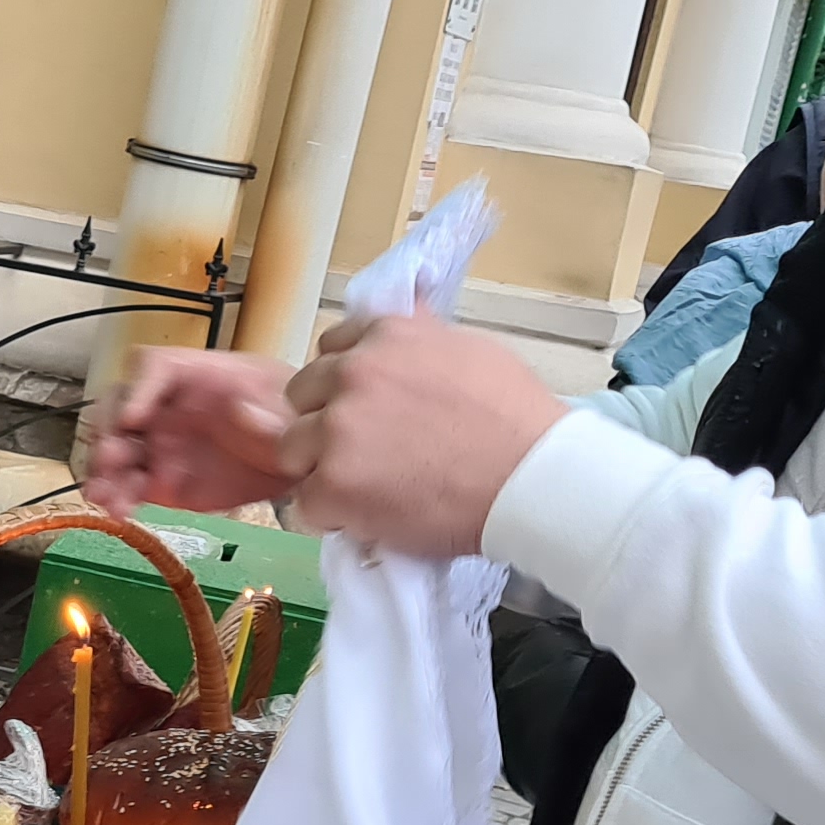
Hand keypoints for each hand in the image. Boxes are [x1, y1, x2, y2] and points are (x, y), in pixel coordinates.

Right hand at [85, 347, 295, 515]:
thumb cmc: (289, 420)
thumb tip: (241, 410)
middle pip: (118, 407)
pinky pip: (129, 488)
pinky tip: (120, 513)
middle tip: (112, 459)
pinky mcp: (160, 482)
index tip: (133, 417)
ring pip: (116, 452)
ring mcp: (159, 445)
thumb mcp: (289, 411)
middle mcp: (166, 406)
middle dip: (108, 432)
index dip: (137, 389)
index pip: (153, 366)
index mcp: (196, 374)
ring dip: (105, 472)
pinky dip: (119, 499)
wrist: (298, 463)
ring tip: (109, 497)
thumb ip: (269, 412)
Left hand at [279, 314, 563, 557]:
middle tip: (364, 451)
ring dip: (321, 468)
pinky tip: (369, 516)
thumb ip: (419, 334)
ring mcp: (337, 430)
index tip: (366, 408)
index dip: (344, 385)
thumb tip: (405, 308)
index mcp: (383, 336)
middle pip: (302, 396)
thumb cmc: (515, 418)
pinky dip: (332, 515)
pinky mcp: (332, 484)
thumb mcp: (467, 348)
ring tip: (366, 488)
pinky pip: (306, 504)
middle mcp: (352, 374)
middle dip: (324, 422)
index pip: (330, 351)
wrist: (532, 478)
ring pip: (293, 449)